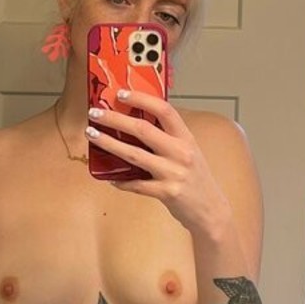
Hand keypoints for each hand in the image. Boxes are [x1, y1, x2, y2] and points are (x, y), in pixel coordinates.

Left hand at [86, 92, 228, 235]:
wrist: (212, 210)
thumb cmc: (196, 179)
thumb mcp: (189, 152)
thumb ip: (168, 139)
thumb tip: (136, 125)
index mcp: (186, 138)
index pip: (165, 110)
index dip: (142, 99)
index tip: (121, 94)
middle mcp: (181, 152)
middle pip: (143, 129)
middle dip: (115, 119)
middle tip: (95, 113)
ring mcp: (174, 173)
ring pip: (134, 154)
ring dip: (109, 143)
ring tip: (92, 135)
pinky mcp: (167, 193)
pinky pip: (136, 185)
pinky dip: (120, 180)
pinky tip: (109, 177)